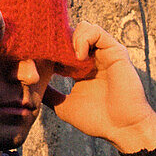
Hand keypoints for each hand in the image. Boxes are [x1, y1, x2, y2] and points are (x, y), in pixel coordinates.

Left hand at [42, 20, 155, 146]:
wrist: (123, 129)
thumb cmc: (99, 120)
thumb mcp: (66, 107)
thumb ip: (51, 95)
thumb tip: (33, 90)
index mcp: (82, 68)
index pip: (63, 46)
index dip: (49, 47)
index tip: (37, 55)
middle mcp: (93, 58)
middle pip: (72, 33)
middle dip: (58, 39)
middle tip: (47, 51)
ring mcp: (104, 53)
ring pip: (83, 27)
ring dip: (71, 38)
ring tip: (67, 57)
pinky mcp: (115, 51)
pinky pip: (96, 31)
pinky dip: (83, 38)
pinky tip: (77, 56)